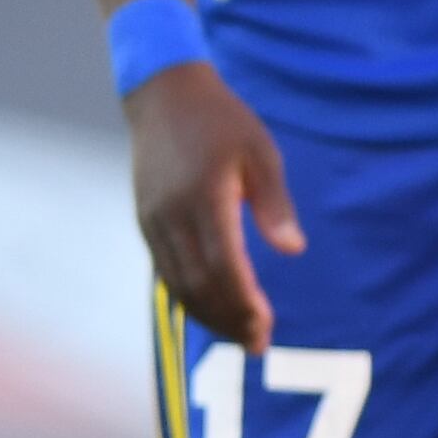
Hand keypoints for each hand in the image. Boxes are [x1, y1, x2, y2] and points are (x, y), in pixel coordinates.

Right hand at [129, 60, 301, 350]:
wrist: (162, 94)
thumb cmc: (222, 121)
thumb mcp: (261, 153)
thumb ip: (275, 205)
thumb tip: (293, 251)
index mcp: (203, 197)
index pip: (223, 266)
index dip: (244, 303)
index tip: (267, 327)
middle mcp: (171, 215)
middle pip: (197, 284)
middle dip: (227, 319)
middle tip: (257, 344)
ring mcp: (152, 219)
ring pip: (176, 283)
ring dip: (207, 314)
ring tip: (237, 334)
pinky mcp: (145, 219)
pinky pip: (164, 269)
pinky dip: (187, 295)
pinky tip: (210, 307)